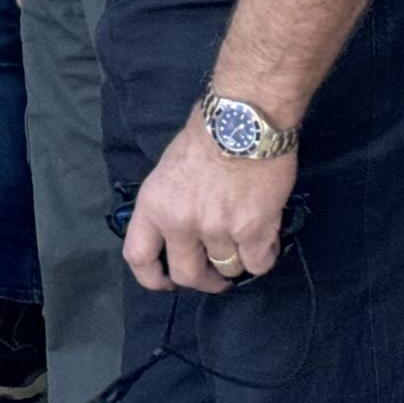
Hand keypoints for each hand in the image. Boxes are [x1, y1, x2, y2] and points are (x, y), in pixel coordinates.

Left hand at [123, 114, 295, 295]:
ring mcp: (217, 229)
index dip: (152, 277)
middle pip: (187, 274)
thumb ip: (170, 206)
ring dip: (238, 258)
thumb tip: (180, 236)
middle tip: (217, 275)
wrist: (243, 121)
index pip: (138, 257)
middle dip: (204, 281)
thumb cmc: (205, 137)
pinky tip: (265, 237)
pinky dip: (264, 256)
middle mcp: (180, 222)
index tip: (167, 282)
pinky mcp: (253, 230)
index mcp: (153, 205)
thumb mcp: (168, 172)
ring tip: (245, 237)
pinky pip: (259, 264)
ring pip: (228, 268)